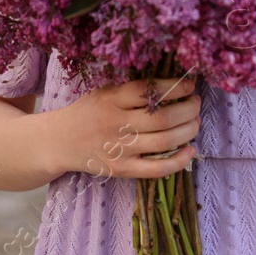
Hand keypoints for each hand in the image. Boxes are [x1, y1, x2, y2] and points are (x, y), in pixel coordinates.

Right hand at [51, 75, 201, 180]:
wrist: (60, 141)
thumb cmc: (88, 112)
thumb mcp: (104, 92)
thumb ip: (132, 90)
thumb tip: (172, 85)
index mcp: (111, 99)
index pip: (148, 90)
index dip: (175, 87)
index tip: (190, 85)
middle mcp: (116, 123)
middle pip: (162, 117)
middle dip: (188, 109)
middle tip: (195, 104)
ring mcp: (120, 149)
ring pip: (164, 141)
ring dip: (188, 130)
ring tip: (195, 122)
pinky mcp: (122, 169)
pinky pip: (157, 169)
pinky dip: (179, 160)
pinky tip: (190, 150)